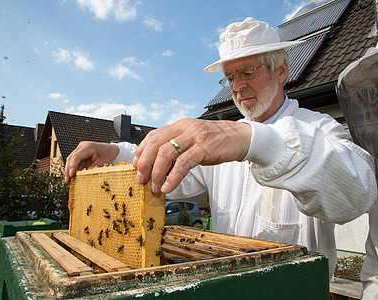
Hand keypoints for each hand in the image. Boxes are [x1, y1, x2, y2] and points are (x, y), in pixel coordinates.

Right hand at [64, 141, 118, 182]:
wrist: (111, 150)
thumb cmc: (108, 154)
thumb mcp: (101, 163)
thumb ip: (92, 169)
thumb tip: (83, 178)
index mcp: (88, 147)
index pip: (76, 156)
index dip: (72, 166)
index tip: (71, 175)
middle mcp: (82, 146)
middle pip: (71, 158)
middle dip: (68, 170)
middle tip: (67, 180)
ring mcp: (81, 149)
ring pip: (71, 160)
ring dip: (69, 170)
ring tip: (68, 180)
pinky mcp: (81, 153)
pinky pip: (75, 161)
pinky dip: (73, 168)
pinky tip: (71, 176)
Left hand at [133, 118, 250, 192]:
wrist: (241, 137)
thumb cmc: (216, 142)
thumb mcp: (193, 141)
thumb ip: (177, 150)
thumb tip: (159, 167)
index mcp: (180, 125)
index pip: (153, 135)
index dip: (141, 151)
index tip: (136, 166)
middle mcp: (185, 128)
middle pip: (156, 143)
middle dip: (145, 163)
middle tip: (141, 179)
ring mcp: (195, 136)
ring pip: (167, 152)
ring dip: (157, 172)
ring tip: (155, 186)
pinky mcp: (206, 147)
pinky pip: (184, 163)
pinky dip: (173, 177)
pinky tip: (169, 186)